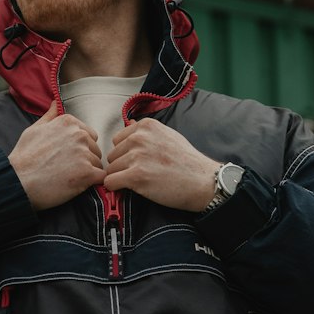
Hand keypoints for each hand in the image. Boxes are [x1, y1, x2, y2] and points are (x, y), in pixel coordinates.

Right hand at [9, 102, 104, 210]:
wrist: (18, 181)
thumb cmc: (23, 157)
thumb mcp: (34, 130)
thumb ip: (50, 116)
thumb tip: (55, 103)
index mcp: (68, 122)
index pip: (89, 135)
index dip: (80, 148)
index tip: (66, 156)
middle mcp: (79, 135)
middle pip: (95, 149)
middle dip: (85, 159)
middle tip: (66, 169)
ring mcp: (84, 153)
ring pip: (97, 164)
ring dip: (88, 172)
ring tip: (68, 178)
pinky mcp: (88, 173)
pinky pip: (101, 177)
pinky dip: (93, 182)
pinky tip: (78, 185)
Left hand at [104, 118, 219, 212]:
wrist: (202, 181)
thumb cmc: (187, 161)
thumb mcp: (168, 135)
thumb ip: (147, 132)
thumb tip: (131, 125)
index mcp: (146, 126)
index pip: (117, 140)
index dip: (125, 154)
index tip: (138, 161)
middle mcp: (139, 137)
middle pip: (112, 155)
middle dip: (122, 166)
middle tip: (141, 173)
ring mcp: (137, 156)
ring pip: (111, 170)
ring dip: (121, 178)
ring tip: (141, 181)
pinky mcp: (136, 175)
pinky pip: (110, 182)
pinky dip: (116, 188)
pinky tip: (130, 189)